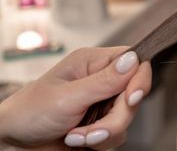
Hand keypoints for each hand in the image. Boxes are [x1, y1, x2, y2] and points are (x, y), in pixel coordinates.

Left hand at [0, 46, 151, 149]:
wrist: (11, 145)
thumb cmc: (28, 113)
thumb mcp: (68, 97)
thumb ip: (104, 81)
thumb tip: (134, 59)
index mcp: (93, 62)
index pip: (134, 61)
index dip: (139, 80)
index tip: (131, 99)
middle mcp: (101, 80)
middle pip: (133, 94)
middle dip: (116, 118)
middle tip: (92, 132)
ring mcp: (101, 103)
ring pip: (127, 117)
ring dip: (105, 133)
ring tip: (77, 138)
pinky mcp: (100, 124)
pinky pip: (118, 134)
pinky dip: (101, 142)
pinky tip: (77, 142)